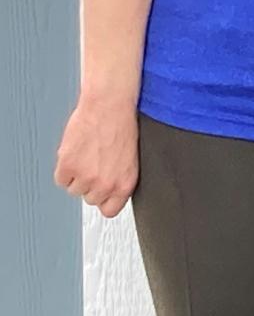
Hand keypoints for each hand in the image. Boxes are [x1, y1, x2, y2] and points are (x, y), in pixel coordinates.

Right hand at [54, 95, 138, 217]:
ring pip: (73, 189)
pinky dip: (65, 167)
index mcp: (125, 183)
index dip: (105, 199)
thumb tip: (110, 190)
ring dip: (77, 174)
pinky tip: (77, 151)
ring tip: (88, 153)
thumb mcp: (131, 157)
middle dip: (91, 183)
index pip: (110, 210)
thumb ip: (120, 178)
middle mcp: (105, 184)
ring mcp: (85, 177)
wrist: (110, 104)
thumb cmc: (123, 124)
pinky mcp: (67, 167)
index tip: (103, 191)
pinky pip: (60, 178)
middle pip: (89, 199)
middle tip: (96, 162)